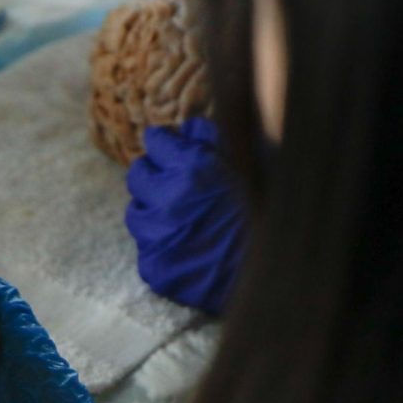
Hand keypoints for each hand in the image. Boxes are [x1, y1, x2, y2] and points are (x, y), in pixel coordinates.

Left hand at [125, 117, 244, 314]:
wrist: (265, 275)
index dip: (164, 146)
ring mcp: (156, 234)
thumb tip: (187, 126)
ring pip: (136, 212)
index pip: (155, 141)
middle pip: (138, 175)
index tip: (169, 151)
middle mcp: (167, 197)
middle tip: (172, 188)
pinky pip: (144, 248)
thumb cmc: (260, 218)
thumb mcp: (242, 172)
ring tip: (179, 222)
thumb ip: (211, 144)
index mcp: (192, 168)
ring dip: (152, 213)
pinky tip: (182, 248)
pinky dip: (159, 246)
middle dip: (153, 177)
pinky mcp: (152, 264)